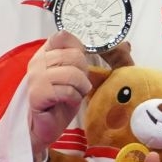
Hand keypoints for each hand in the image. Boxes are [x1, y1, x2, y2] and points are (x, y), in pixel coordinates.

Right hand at [25, 31, 96, 156]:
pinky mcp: (37, 93)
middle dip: (83, 73)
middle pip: (74, 55)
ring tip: (72, 95)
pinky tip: (65, 102)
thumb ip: (92, 59)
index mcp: (46, 52)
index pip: (63, 36)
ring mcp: (36, 76)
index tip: (81, 64)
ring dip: (80, 87)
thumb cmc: (62, 100)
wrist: (45, 126)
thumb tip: (125, 45)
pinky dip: (73, 98)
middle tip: (76, 86)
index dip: (79, 48)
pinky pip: (67, 90)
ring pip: (73, 73)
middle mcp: (38, 60)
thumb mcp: (78, 76)